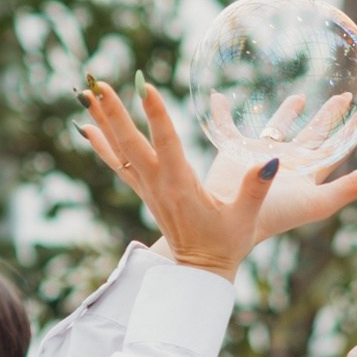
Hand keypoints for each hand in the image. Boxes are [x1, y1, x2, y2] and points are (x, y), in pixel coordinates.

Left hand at [77, 79, 356, 278]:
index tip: (145, 87)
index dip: (156, 115)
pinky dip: (102, 145)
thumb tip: (270, 161)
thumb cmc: (227, 244)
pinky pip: (118, 165)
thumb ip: (256, 188)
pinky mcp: (145, 192)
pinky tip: (86, 127)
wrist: (200, 272)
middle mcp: (159, 185)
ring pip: (120, 151)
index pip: (167, 144)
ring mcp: (148, 189)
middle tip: (99, 85)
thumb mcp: (246, 218)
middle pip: (131, 144)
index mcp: (182, 188)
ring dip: (103, 122)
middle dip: (115, 113)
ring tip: (85, 94)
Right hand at [200, 90, 356, 241]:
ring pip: (279, 129)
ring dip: (290, 111)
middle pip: (316, 134)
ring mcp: (260, 158)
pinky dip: (222, 113)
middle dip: (331, 114)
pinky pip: (228, 129)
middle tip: (345, 94)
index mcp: (309, 174)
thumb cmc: (270, 220)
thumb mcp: (317, 204)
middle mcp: (288, 165)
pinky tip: (219, 98)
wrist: (224, 235)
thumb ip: (352, 188)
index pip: (341, 143)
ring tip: (301, 96)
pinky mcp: (232, 155)